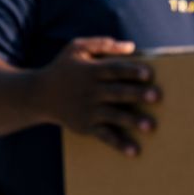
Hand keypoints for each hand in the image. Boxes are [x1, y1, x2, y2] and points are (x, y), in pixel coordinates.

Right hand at [34, 37, 158, 155]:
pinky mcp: (85, 126)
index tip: (148, 74)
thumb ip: (102, 43)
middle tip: (156, 97)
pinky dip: (119, 143)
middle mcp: (90, 91)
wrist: (37, 95)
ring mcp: (88, 110)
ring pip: (113, 115)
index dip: (131, 71)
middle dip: (136, 94)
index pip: (114, 70)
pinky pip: (104, 135)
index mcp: (90, 71)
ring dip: (132, 120)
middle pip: (117, 92)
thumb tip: (131, 46)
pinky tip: (134, 151)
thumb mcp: (75, 48)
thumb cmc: (62, 68)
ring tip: (150, 126)